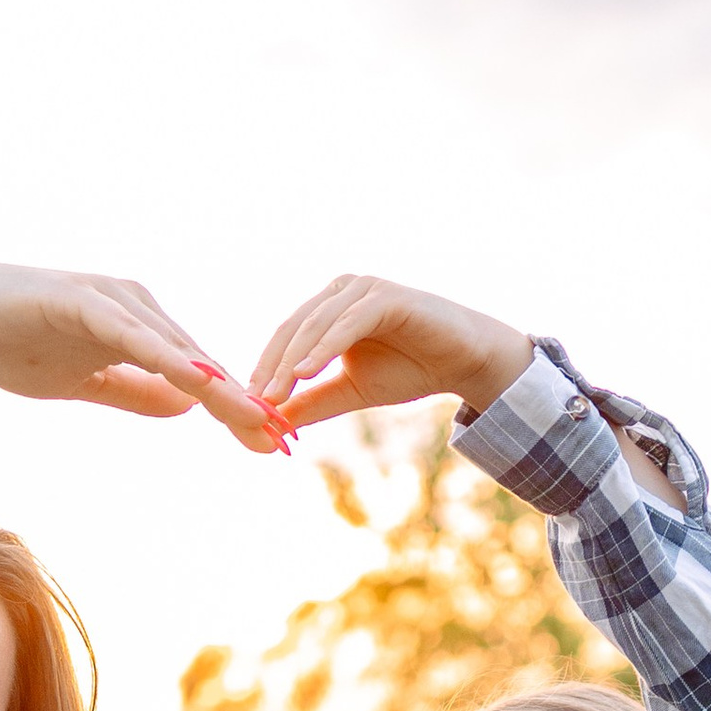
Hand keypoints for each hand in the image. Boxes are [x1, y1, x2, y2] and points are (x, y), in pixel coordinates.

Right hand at [0, 253, 285, 450]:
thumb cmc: (14, 341)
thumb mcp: (85, 381)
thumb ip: (135, 392)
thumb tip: (186, 409)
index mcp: (142, 330)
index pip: (200, 377)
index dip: (236, 412)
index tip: (273, 445)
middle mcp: (139, 309)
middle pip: (202, 364)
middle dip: (243, 405)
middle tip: (283, 442)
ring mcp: (114, 301)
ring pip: (178, 350)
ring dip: (219, 386)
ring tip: (256, 418)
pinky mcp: (84, 300)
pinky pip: (135, 335)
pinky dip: (169, 358)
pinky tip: (198, 382)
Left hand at [251, 276, 533, 431]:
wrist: (464, 362)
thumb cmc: (410, 370)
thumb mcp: (352, 390)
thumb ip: (315, 400)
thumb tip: (274, 421)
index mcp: (329, 308)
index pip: (286, 336)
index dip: (265, 369)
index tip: (247, 404)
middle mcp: (342, 291)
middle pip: (293, 328)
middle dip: (272, 368)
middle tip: (255, 402)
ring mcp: (364, 289)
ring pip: (315, 325)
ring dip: (292, 361)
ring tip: (275, 394)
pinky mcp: (386, 296)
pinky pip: (347, 323)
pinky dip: (324, 348)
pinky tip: (307, 374)